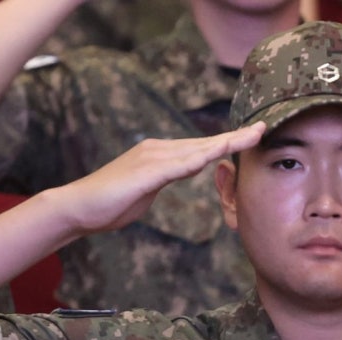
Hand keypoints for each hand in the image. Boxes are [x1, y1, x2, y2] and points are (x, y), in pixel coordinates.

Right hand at [57, 122, 265, 234]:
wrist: (78, 207)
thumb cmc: (111, 203)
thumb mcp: (148, 190)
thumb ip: (167, 178)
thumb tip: (186, 170)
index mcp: (161, 154)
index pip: (201, 147)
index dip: (228, 142)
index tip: (252, 135)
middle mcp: (158, 150)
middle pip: (204, 143)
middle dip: (235, 137)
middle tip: (263, 128)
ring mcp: (151, 159)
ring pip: (196, 150)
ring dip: (224, 144)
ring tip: (250, 136)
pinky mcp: (144, 174)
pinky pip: (176, 166)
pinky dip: (198, 160)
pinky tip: (216, 156)